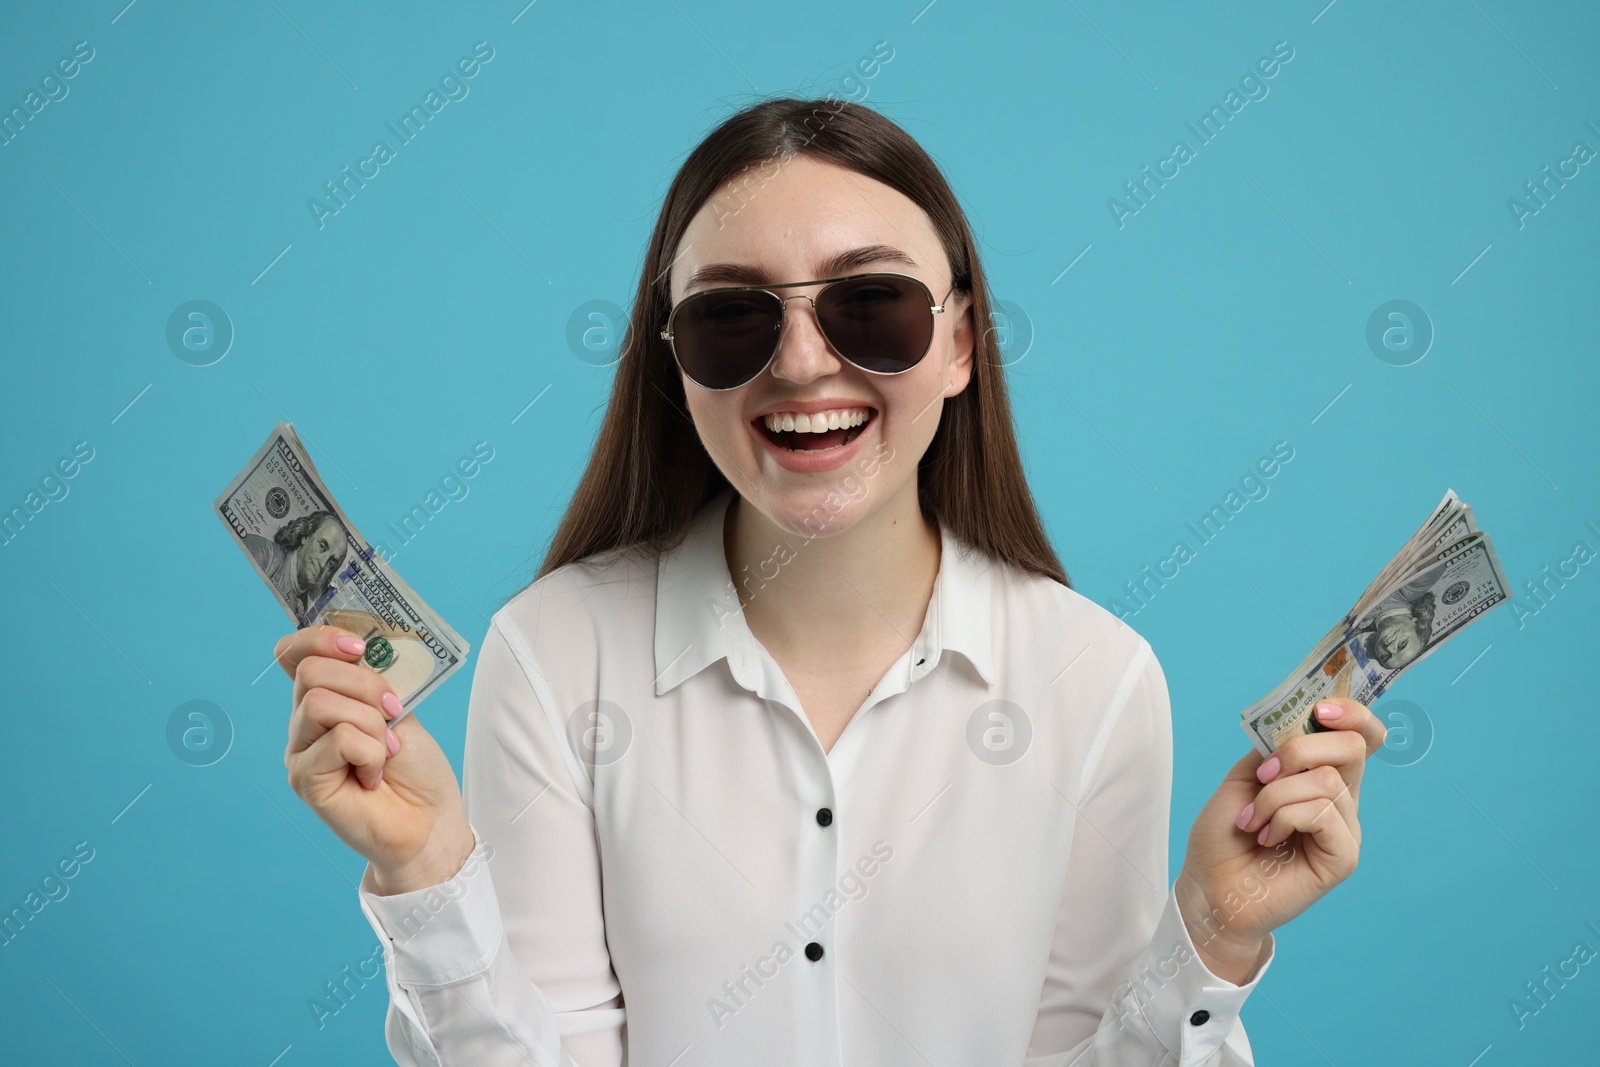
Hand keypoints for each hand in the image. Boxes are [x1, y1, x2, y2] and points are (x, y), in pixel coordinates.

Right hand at [277, 624, 474, 894]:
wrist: (430, 821)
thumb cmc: (416, 768)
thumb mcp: (398, 710)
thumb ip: (372, 680)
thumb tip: (359, 647)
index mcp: (325, 699)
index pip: (294, 653)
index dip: (319, 638)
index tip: (360, 647)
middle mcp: (303, 724)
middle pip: (311, 672)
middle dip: (365, 685)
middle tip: (392, 714)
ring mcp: (300, 753)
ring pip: (321, 703)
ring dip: (370, 723)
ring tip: (386, 751)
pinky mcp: (305, 781)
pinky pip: (338, 739)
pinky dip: (371, 752)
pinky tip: (375, 775)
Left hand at [1174, 698, 1386, 982]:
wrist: (1210, 887)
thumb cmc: (1224, 836)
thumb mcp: (1244, 777)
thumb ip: (1276, 748)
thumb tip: (1305, 721)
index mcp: (1320, 775)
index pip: (1361, 736)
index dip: (1353, 713)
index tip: (1320, 708)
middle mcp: (1341, 799)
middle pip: (1352, 747)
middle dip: (1299, 749)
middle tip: (1263, 776)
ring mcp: (1345, 828)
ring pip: (1325, 780)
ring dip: (1274, 796)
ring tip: (1252, 821)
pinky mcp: (1343, 857)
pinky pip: (1321, 813)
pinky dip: (1284, 817)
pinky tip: (1267, 837)